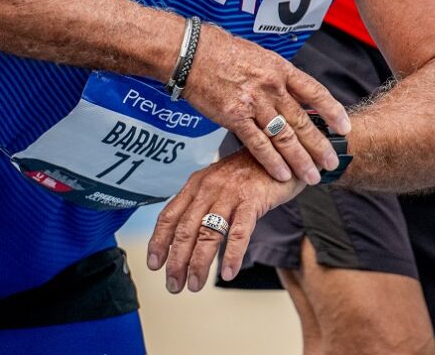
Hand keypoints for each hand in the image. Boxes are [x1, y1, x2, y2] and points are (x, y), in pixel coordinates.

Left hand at [145, 150, 304, 293]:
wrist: (280, 150)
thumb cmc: (249, 172)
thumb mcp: (218, 183)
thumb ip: (201, 204)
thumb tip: (184, 237)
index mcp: (196, 185)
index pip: (170, 216)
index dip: (159, 242)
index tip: (154, 265)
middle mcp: (208, 188)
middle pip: (186, 230)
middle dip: (176, 261)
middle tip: (173, 285)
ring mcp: (229, 194)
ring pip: (208, 234)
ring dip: (199, 263)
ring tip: (194, 284)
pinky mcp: (252, 200)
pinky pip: (239, 233)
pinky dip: (232, 255)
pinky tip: (228, 273)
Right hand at [180, 23, 348, 185]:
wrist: (191, 52)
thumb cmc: (222, 52)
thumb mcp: (259, 57)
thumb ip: (277, 77)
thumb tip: (294, 93)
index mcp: (281, 69)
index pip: (315, 93)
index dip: (332, 112)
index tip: (344, 128)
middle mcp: (272, 86)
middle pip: (303, 121)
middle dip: (320, 145)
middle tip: (333, 163)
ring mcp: (254, 102)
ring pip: (284, 136)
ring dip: (300, 159)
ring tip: (313, 176)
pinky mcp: (234, 116)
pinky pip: (258, 144)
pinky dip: (272, 161)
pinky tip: (283, 174)